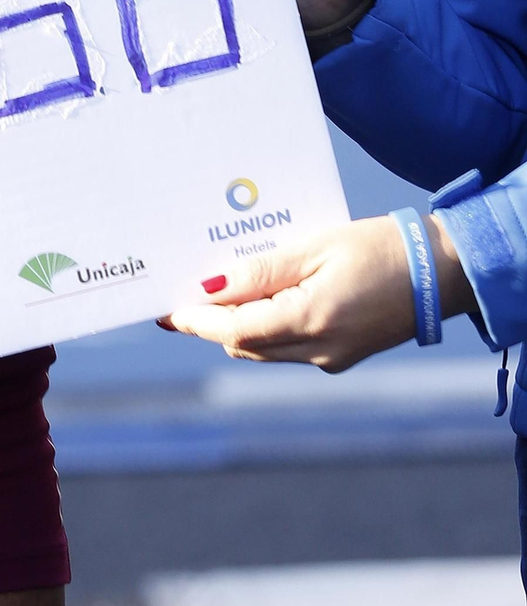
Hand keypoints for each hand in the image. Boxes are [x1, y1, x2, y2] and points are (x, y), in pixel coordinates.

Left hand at [162, 215, 476, 371]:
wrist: (440, 272)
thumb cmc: (378, 248)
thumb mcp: (314, 247)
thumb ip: (261, 270)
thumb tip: (210, 286)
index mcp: (310, 321)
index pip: (235, 331)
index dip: (197, 321)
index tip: (166, 310)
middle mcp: (318, 351)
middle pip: (245, 345)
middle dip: (211, 324)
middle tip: (183, 296)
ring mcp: (331, 358)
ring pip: (265, 350)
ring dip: (237, 327)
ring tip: (214, 293)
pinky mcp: (341, 355)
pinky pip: (288, 347)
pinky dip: (266, 327)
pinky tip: (258, 298)